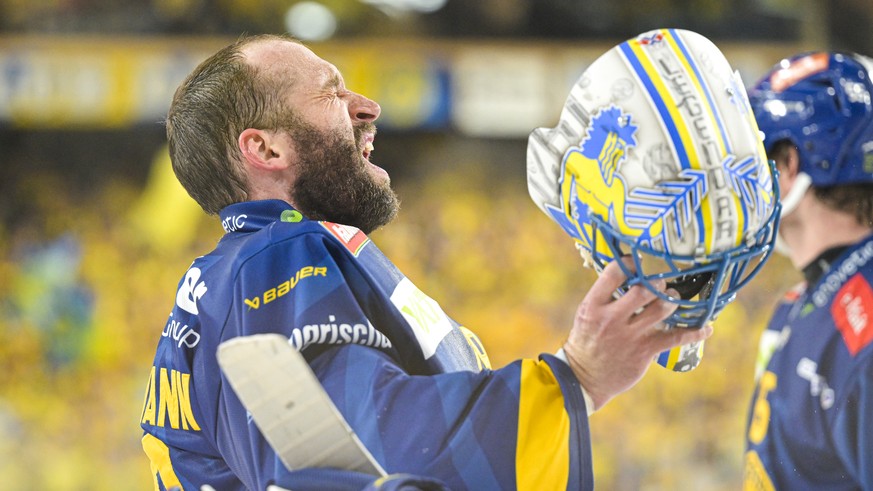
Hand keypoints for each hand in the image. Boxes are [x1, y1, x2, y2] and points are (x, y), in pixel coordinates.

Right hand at [562, 256, 712, 410]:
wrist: (583, 379)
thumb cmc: (586, 342)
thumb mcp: (586, 315)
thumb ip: (605, 297)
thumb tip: (630, 277)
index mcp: (593, 306)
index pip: (614, 273)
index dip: (631, 263)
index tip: (639, 263)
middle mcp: (610, 319)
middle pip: (644, 290)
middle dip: (658, 283)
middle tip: (661, 284)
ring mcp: (628, 336)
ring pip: (662, 309)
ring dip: (673, 300)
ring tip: (674, 299)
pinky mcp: (644, 351)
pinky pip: (675, 338)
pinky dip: (694, 333)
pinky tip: (706, 329)